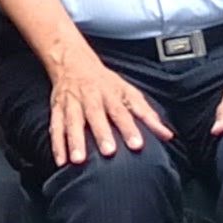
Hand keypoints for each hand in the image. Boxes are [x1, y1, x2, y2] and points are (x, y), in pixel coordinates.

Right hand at [42, 46, 164, 166]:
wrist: (72, 62)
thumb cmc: (104, 81)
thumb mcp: (129, 92)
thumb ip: (147, 115)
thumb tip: (167, 135)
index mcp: (109, 93)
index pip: (121, 111)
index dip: (129, 128)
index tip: (137, 145)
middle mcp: (89, 97)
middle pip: (95, 115)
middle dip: (100, 134)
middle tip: (108, 152)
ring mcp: (71, 103)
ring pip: (72, 122)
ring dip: (74, 141)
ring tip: (77, 160)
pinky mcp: (57, 108)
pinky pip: (55, 126)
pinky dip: (56, 144)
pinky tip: (60, 160)